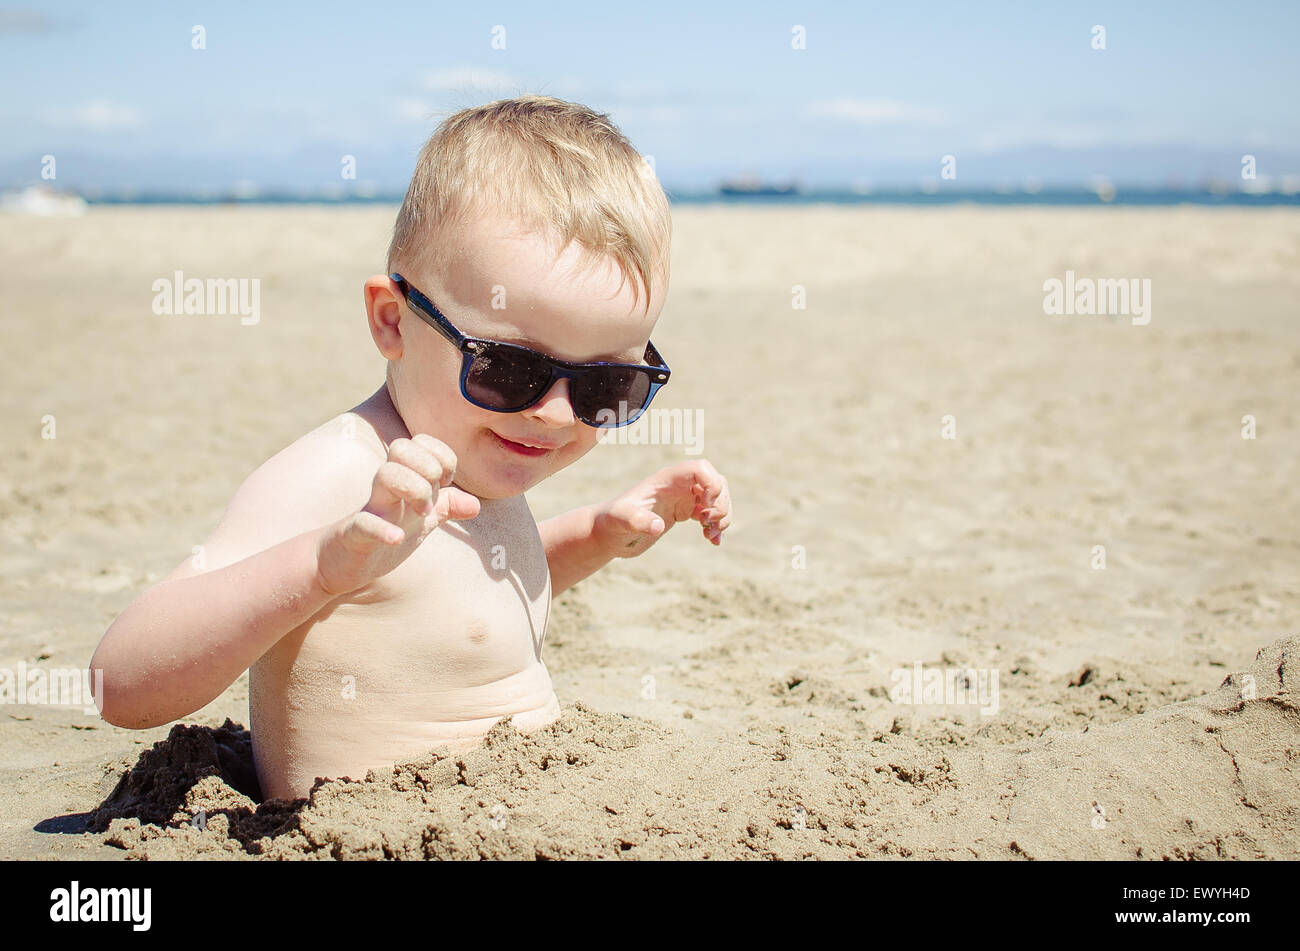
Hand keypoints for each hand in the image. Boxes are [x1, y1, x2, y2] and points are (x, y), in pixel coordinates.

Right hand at [315, 434, 480, 595]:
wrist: (339, 563)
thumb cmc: (381, 534)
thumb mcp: (421, 522)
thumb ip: (446, 508)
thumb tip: (475, 505)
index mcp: (403, 480)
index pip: (422, 443)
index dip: (441, 457)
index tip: (445, 481)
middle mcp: (385, 488)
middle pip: (401, 448)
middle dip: (427, 470)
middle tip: (431, 501)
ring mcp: (369, 508)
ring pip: (385, 475)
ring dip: (413, 491)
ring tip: (421, 515)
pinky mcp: (353, 535)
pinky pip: (364, 523)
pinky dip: (384, 530)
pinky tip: (397, 538)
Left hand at [593, 459, 731, 558]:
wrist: (607, 534)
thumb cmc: (611, 523)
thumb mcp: (621, 522)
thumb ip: (637, 521)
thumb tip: (657, 526)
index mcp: (666, 480)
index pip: (700, 468)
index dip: (711, 485)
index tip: (704, 508)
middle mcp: (677, 485)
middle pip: (716, 482)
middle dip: (720, 504)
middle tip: (707, 524)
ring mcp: (682, 498)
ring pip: (718, 497)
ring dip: (722, 516)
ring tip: (710, 536)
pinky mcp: (683, 512)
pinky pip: (710, 512)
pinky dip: (717, 526)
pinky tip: (713, 541)